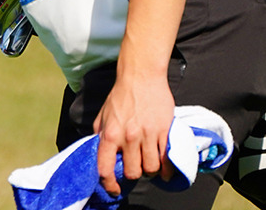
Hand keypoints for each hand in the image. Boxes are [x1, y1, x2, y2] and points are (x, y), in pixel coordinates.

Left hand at [93, 75, 174, 194]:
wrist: (141, 76)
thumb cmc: (121, 95)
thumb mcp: (103, 114)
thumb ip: (100, 134)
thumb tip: (98, 152)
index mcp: (109, 134)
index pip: (105, 168)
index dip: (109, 184)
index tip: (114, 188)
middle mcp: (127, 137)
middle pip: (133, 172)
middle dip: (134, 174)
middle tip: (136, 167)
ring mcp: (147, 135)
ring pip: (151, 169)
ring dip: (151, 170)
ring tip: (150, 163)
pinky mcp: (163, 131)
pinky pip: (167, 159)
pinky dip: (166, 168)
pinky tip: (164, 166)